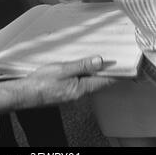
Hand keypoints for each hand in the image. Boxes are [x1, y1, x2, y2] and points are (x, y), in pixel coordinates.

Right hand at [0, 56, 114, 112]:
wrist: (26, 93)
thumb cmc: (42, 82)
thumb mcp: (62, 69)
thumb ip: (81, 65)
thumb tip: (100, 61)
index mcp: (81, 88)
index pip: (105, 81)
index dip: (118, 74)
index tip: (129, 68)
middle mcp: (80, 92)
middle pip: (100, 82)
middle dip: (109, 72)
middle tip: (118, 61)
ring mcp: (73, 93)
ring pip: (91, 82)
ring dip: (98, 72)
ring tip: (104, 61)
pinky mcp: (66, 91)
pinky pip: (82, 82)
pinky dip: (87, 74)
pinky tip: (85, 67)